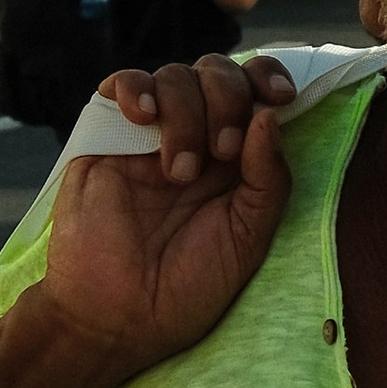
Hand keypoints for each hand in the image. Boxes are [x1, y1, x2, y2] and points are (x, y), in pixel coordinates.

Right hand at [40, 53, 295, 373]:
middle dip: (228, 99)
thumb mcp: (248, 237)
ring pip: (175, 76)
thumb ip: (267, 178)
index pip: (256, 91)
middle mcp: (196, 137)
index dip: (268, 79)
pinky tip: (144, 115)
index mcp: (236, 158)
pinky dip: (136, 87)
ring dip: (186, 113)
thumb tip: (271, 114)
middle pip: (218, 72)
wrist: (118, 315)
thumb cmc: (188, 285)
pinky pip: (122, 85)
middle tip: (221, 151)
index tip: (280, 97)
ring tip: (178, 173)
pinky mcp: (106, 136)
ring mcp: (150, 135)